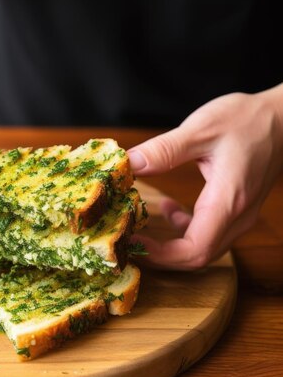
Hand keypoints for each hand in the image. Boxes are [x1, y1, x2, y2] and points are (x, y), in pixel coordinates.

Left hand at [128, 83, 282, 269]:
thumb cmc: (248, 119)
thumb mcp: (201, 129)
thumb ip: (164, 150)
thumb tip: (130, 164)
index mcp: (228, 200)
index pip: (195, 249)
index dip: (161, 255)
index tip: (133, 242)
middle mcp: (238, 215)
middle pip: (198, 257)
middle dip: (161, 255)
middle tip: (130, 240)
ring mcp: (240, 215)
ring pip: (204, 248)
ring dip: (171, 244)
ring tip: (142, 227)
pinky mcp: (237, 209)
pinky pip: (210, 233)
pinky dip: (185, 229)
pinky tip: (170, 207)